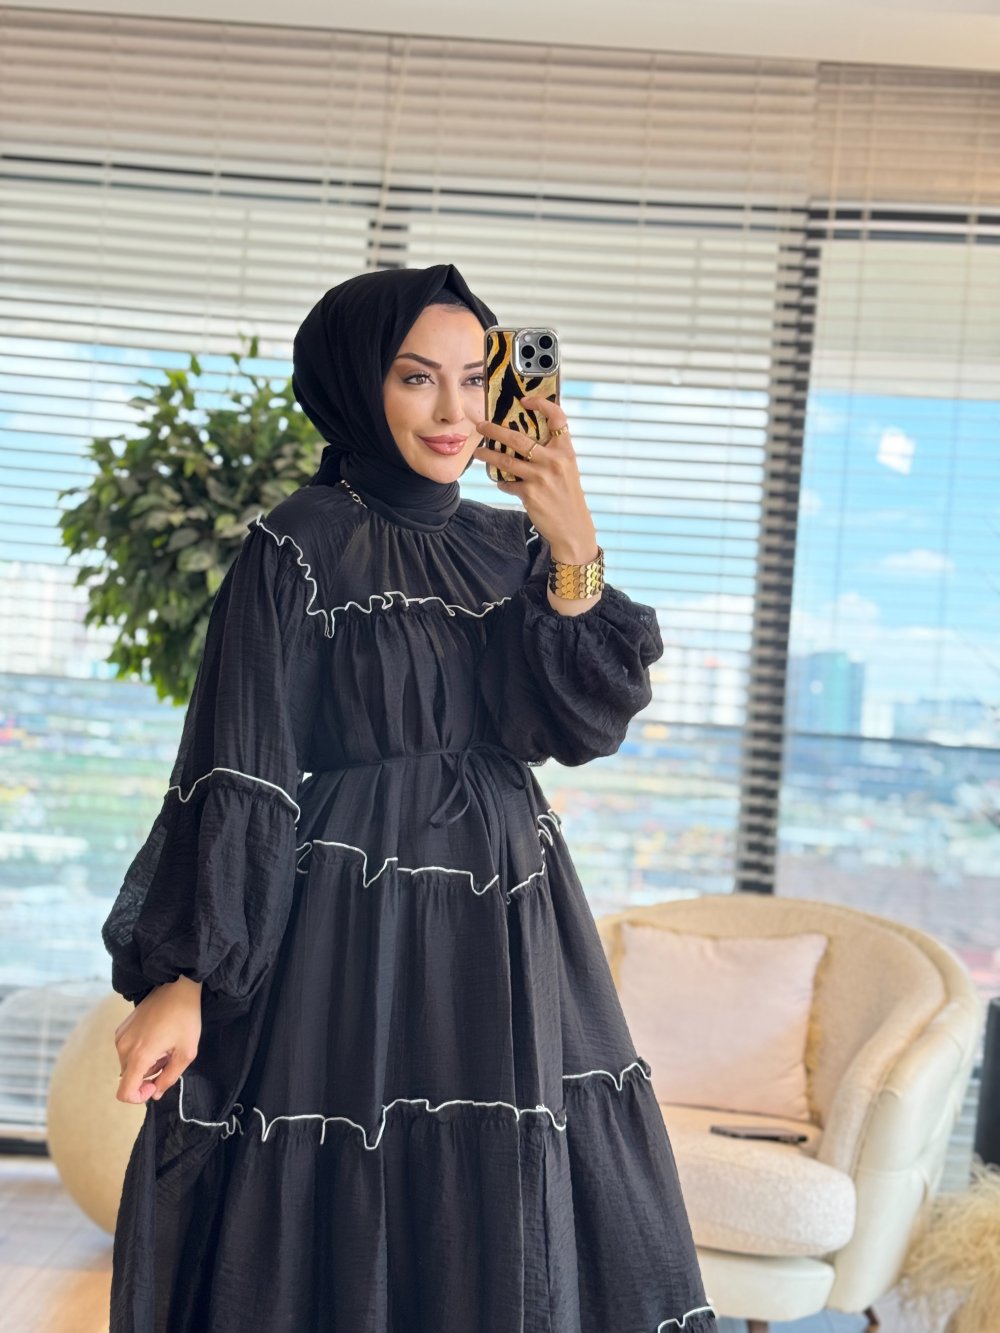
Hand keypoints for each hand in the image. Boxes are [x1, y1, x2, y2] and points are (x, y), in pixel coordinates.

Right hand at [113, 975, 202, 1104]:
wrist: (177, 987)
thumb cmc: (185, 1018)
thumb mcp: (186, 1052)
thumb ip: (170, 1078)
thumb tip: (155, 1093)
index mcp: (139, 1056)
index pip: (124, 1093)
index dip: (139, 1096)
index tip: (155, 1084)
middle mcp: (123, 1047)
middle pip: (130, 1078)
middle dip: (149, 1075)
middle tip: (168, 1057)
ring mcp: (120, 1037)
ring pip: (129, 1065)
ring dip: (146, 1063)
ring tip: (164, 1045)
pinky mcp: (121, 1029)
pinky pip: (127, 1051)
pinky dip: (140, 1051)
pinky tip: (157, 1037)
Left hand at [474, 396, 598, 564]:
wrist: (573, 528)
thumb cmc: (568, 496)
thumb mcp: (567, 470)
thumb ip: (551, 453)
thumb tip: (523, 439)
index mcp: (566, 451)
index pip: (557, 417)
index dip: (541, 404)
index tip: (525, 401)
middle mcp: (554, 461)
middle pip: (518, 437)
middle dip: (494, 429)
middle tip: (481, 426)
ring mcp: (541, 478)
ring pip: (505, 460)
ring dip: (488, 455)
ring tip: (478, 452)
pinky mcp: (530, 494)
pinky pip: (507, 483)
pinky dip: (502, 482)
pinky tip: (502, 482)